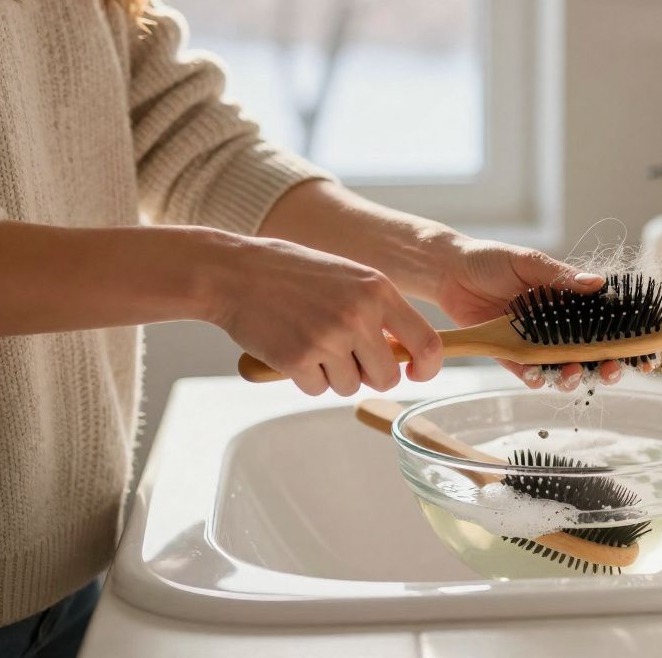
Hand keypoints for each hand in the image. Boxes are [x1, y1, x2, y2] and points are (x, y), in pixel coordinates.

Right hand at [207, 235, 442, 395]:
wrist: (234, 272)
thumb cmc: (291, 273)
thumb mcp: (348, 277)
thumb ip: (378, 309)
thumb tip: (404, 352)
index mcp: (378, 290)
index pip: (428, 342)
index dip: (426, 367)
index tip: (414, 372)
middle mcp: (359, 316)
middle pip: (388, 377)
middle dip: (369, 376)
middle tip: (344, 357)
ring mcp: (329, 339)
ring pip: (350, 387)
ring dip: (332, 376)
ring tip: (309, 342)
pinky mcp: (298, 360)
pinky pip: (317, 390)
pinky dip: (304, 378)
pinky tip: (289, 349)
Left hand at [431, 238, 628, 390]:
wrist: (450, 269)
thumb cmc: (491, 259)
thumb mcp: (529, 263)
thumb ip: (561, 277)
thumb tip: (598, 284)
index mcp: (568, 301)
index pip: (606, 324)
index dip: (629, 342)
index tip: (645, 356)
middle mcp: (556, 325)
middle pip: (591, 353)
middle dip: (606, 366)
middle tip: (610, 369)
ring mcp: (534, 342)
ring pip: (563, 367)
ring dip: (573, 375)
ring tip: (573, 372)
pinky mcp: (509, 354)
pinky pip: (528, 373)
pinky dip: (536, 378)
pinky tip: (539, 376)